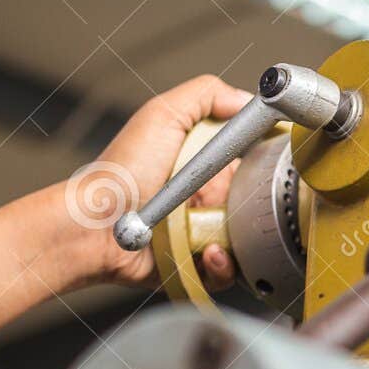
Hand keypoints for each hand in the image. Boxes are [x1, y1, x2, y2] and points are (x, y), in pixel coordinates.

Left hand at [70, 74, 252, 289]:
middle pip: (256, 206)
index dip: (266, 165)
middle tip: (240, 205)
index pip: (253, 163)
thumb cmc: (120, 172)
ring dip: (241, 242)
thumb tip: (248, 99)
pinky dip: (223, 267)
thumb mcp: (162, 116)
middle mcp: (206, 200)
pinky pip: (227, 273)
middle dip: (256, 209)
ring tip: (218, 237)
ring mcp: (202, 234)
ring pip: (246, 243)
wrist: (93, 227)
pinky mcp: (195, 266)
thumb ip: (206, 95)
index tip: (275, 167)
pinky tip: (208, 254)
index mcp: (203, 165)